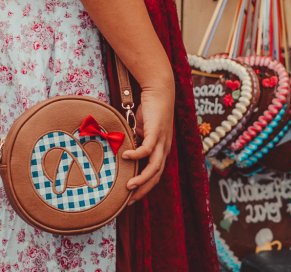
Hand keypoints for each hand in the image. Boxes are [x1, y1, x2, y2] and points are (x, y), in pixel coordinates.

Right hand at [123, 79, 173, 203]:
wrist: (159, 90)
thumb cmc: (150, 108)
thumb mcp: (142, 128)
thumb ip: (136, 140)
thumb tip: (126, 149)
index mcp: (162, 149)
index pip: (155, 174)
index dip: (145, 186)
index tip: (133, 196)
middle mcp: (164, 148)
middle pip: (156, 175)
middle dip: (143, 190)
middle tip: (130, 201)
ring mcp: (161, 141)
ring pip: (154, 167)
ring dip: (142, 179)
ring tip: (129, 186)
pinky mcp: (155, 132)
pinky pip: (146, 148)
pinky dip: (137, 155)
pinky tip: (126, 157)